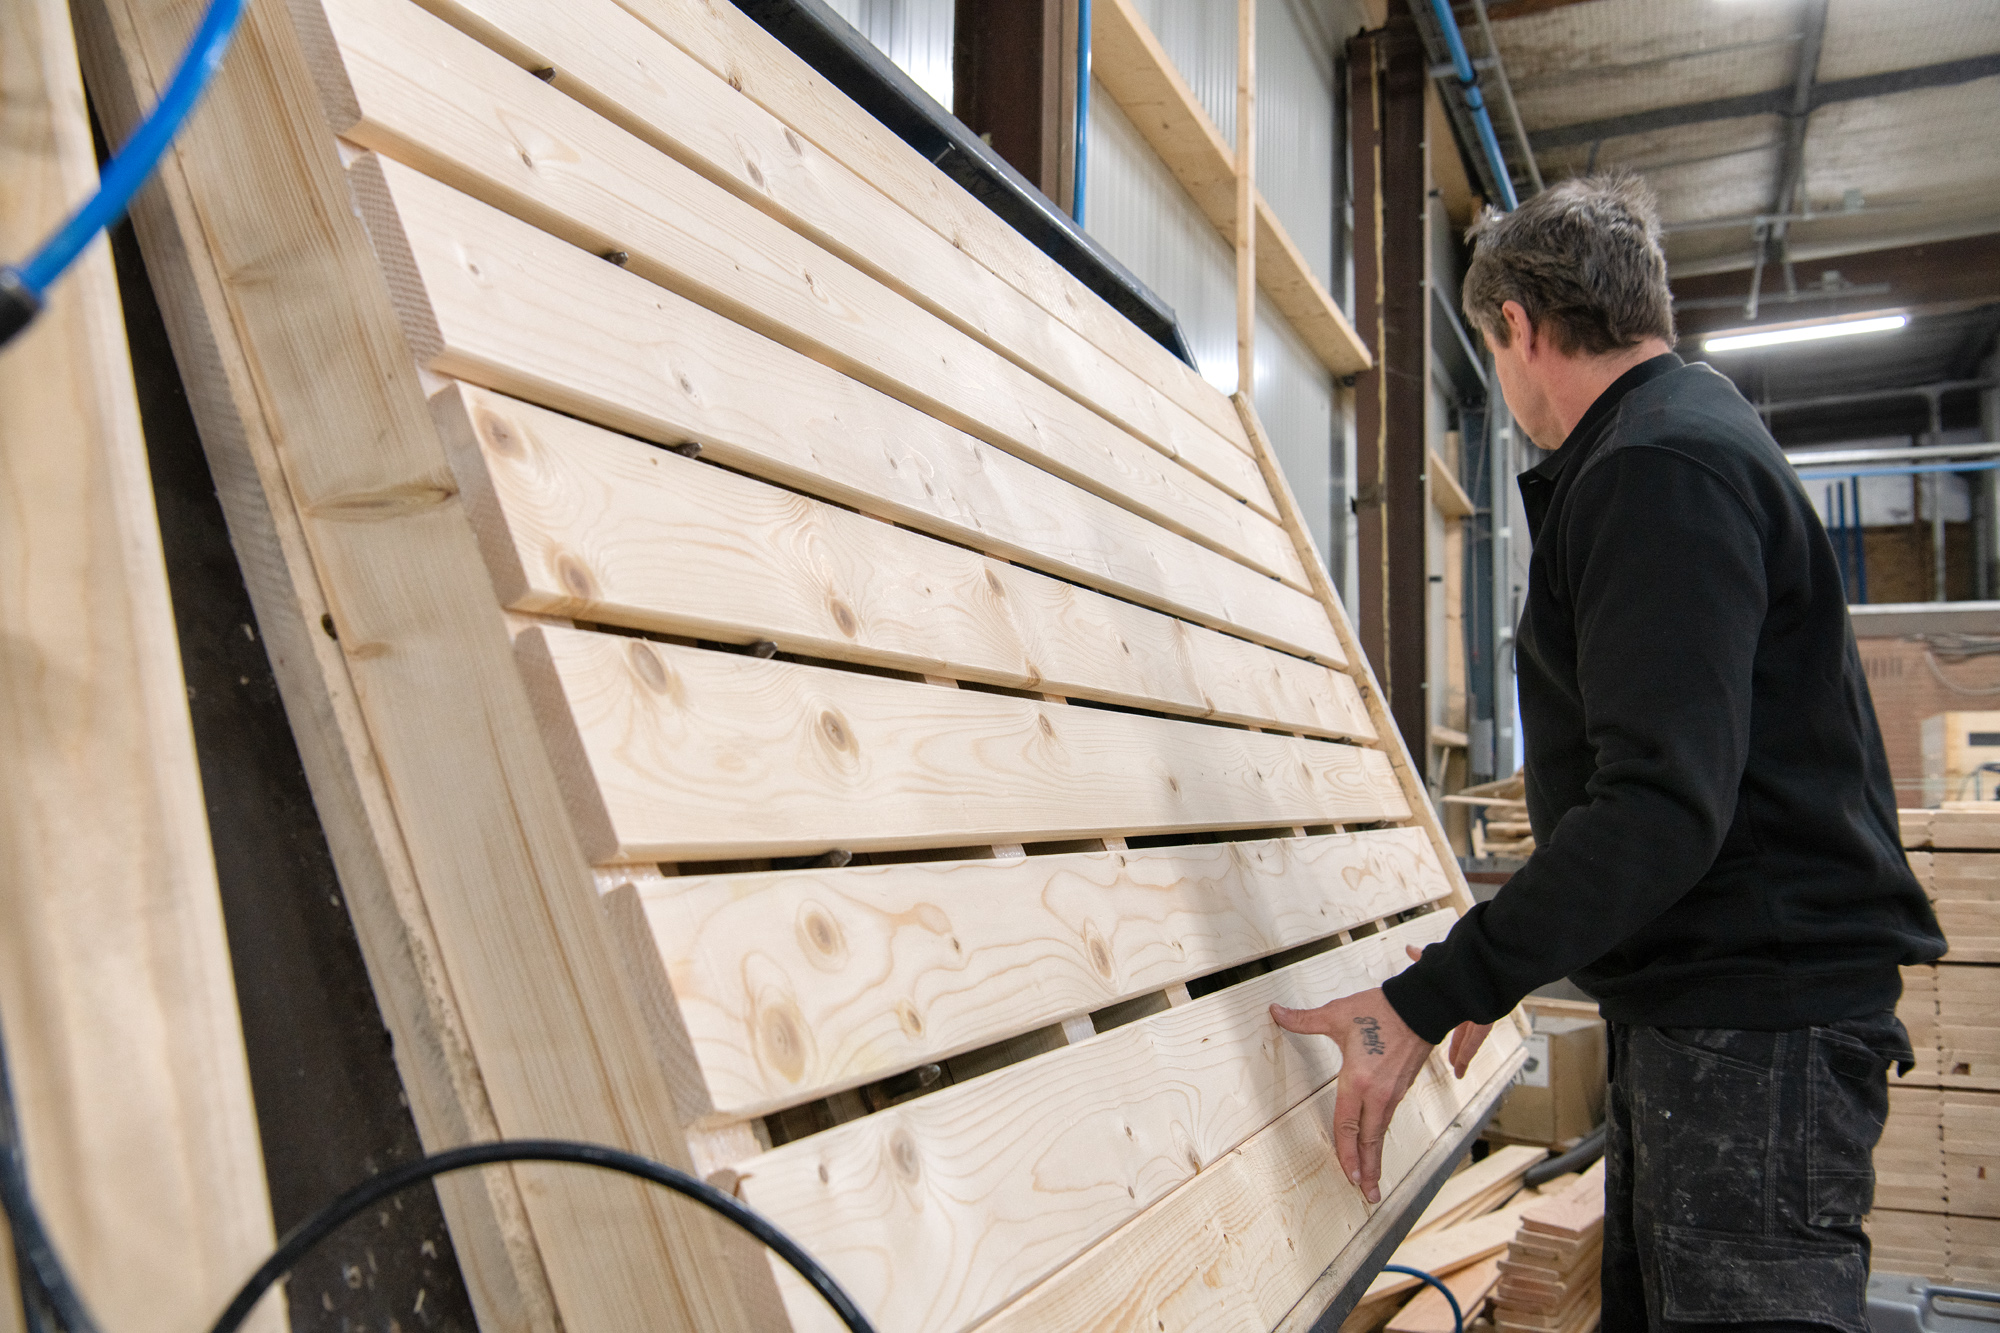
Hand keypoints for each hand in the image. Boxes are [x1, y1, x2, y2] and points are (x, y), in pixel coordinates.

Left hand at [1270, 983, 1431, 1203]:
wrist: (1421, 1004)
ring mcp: (1393, 1092)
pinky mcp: (1403, 1087)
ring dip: (1376, 1157)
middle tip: (1368, 1195)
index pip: (1347, 1125)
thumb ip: (1305, 1020)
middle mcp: (1378, 1092)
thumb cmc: (1380, 1009)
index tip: (1349, 1176)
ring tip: (1374, 1180)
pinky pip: (1388, 1119)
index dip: (1346, 1152)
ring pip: (1380, 1132)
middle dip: (1368, 1169)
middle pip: (1369, 1139)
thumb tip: (1276, 1012)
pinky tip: (1376, 1143)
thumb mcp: (1337, 1014)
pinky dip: (1381, 1137)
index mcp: (1357, 1079)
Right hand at [1406, 944, 1493, 1078]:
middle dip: (1456, 1047)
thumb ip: (1423, 958)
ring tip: (1457, 1072)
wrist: (1488, 955)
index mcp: (1460, 993)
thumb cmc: (1465, 954)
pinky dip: (1468, 1053)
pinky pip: (1477, 1039)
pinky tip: (1461, 1067)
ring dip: (1462, 1056)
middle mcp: (1472, 1004)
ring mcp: (1481, 1011)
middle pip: (1462, 1031)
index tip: (1434, 1038)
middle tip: (1450, 1063)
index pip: (1449, 1015)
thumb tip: (1408, 948)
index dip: (1442, 1027)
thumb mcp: (1439, 958)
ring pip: (1470, 1039)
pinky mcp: (1488, 1016)